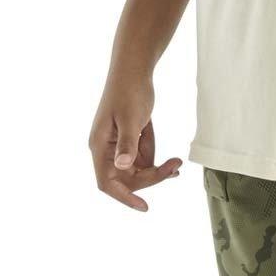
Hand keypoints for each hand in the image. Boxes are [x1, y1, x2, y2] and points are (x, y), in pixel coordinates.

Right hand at [88, 73, 182, 210]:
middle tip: (174, 168)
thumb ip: (127, 143)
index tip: (144, 206)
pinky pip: (141, 159)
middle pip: (126, 178)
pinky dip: (155, 161)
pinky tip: (171, 161)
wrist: (135, 69)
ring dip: (156, 170)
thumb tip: (121, 166)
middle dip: (150, 177)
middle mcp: (105, 149)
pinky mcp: (128, 139)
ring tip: (176, 164)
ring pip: (136, 170)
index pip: (106, 182)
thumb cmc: (129, 91)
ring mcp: (117, 145)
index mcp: (99, 146)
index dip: (124, 197)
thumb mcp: (131, 117)